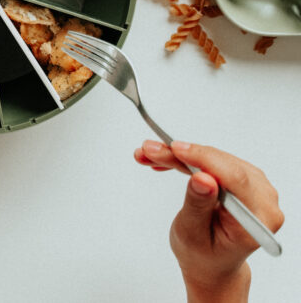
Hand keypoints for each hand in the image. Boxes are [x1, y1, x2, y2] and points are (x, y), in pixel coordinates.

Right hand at [134, 140, 283, 298]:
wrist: (212, 263)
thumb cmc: (204, 255)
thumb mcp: (194, 234)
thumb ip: (198, 206)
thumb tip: (203, 178)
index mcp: (258, 220)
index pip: (235, 178)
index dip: (203, 159)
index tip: (174, 149)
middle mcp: (265, 200)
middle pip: (222, 165)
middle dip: (182, 155)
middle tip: (148, 151)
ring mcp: (256, 188)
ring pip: (215, 159)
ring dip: (181, 155)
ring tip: (150, 155)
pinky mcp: (243, 180)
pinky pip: (214, 161)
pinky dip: (188, 159)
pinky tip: (166, 160)